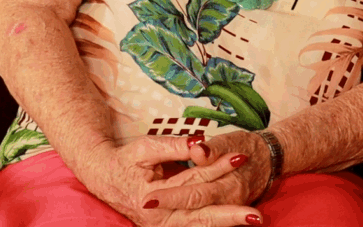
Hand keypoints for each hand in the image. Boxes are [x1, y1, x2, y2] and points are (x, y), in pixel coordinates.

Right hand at [74, 135, 264, 225]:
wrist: (104, 178)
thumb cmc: (125, 160)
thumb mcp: (146, 147)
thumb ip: (175, 147)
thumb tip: (201, 144)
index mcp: (153, 200)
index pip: (193, 182)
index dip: (218, 168)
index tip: (241, 157)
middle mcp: (159, 220)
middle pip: (201, 217)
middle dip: (231, 216)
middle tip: (258, 216)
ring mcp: (165, 226)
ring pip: (201, 225)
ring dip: (227, 221)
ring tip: (256, 218)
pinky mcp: (170, 225)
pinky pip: (196, 226)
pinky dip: (216, 223)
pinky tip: (236, 221)